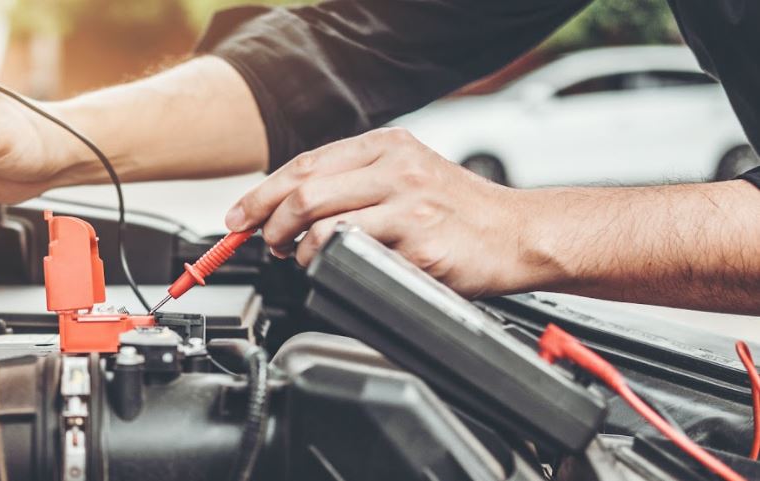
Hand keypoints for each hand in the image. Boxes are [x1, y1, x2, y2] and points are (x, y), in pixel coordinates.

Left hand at [224, 127, 550, 296]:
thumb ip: (355, 181)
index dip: (262, 193)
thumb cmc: (461, 211)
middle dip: (269, 223)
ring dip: (299, 249)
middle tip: (266, 243)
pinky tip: (338, 268)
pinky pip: (356, 256)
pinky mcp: (419, 245)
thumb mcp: (408, 174)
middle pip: (304, 193)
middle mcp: (396, 169)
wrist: (520, 234)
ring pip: (322, 225)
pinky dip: (334, 266)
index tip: (239, 216)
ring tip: (303, 258)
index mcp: (388, 146)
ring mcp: (409, 206)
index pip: (305, 165)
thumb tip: (288, 203)